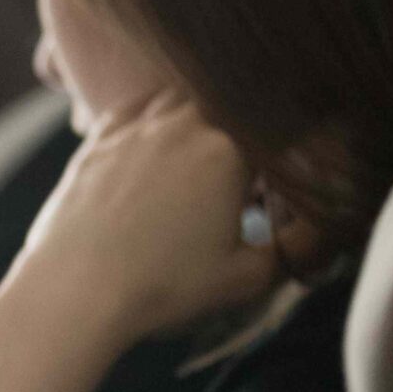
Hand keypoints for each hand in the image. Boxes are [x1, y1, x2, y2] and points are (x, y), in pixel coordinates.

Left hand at [8, 92, 285, 343]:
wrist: (75, 290)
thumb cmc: (162, 287)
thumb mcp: (244, 279)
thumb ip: (291, 251)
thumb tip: (316, 235)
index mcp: (230, 150)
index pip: (278, 136)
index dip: (285, 161)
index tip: (281, 189)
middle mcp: (183, 124)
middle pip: (230, 111)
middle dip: (243, 139)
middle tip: (240, 183)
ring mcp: (136, 127)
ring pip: (181, 101)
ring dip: (198, 122)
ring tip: (199, 164)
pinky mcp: (98, 139)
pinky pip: (134, 110)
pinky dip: (151, 120)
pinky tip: (155, 144)